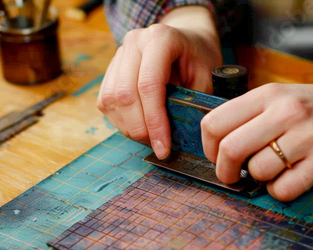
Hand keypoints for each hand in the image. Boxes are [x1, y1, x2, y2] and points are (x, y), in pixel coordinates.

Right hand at [97, 6, 221, 158]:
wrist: (187, 40)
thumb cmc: (198, 59)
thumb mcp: (207, 77)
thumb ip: (192, 103)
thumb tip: (178, 137)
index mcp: (160, 38)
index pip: (149, 85)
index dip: (154, 121)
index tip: (163, 148)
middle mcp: (134, 43)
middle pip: (125, 94)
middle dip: (140, 129)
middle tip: (158, 147)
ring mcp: (119, 54)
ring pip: (110, 100)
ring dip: (128, 127)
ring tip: (150, 138)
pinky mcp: (111, 69)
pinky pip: (105, 101)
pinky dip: (120, 121)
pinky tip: (139, 127)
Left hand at [201, 76, 312, 200]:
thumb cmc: (309, 108)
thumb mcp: (276, 98)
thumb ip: (245, 116)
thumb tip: (214, 148)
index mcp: (267, 95)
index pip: (214, 123)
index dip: (207, 147)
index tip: (215, 156)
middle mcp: (286, 112)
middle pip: (231, 149)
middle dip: (224, 170)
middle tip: (231, 174)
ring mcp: (307, 137)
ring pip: (258, 171)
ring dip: (258, 177)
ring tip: (272, 168)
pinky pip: (283, 190)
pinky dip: (278, 190)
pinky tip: (286, 178)